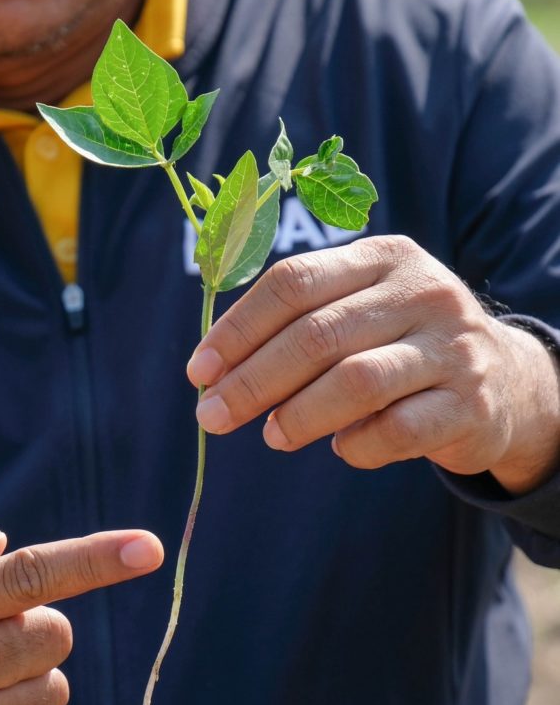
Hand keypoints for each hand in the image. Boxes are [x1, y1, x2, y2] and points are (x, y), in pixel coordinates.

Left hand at [187, 235, 559, 493]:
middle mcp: (423, 291)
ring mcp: (453, 347)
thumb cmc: (402, 344)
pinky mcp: (470, 404)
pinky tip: (341, 448)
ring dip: (298, 415)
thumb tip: (216, 371)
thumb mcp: (362, 310)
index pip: (294, 282)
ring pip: (356, 380)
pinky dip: (355, 446)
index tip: (199, 371)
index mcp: (385, 256)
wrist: (504, 380)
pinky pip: (395, 431)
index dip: (238, 329)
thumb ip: (300, 323)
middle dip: (253, 381)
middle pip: (318, 333)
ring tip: (272, 436)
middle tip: (212, 416)